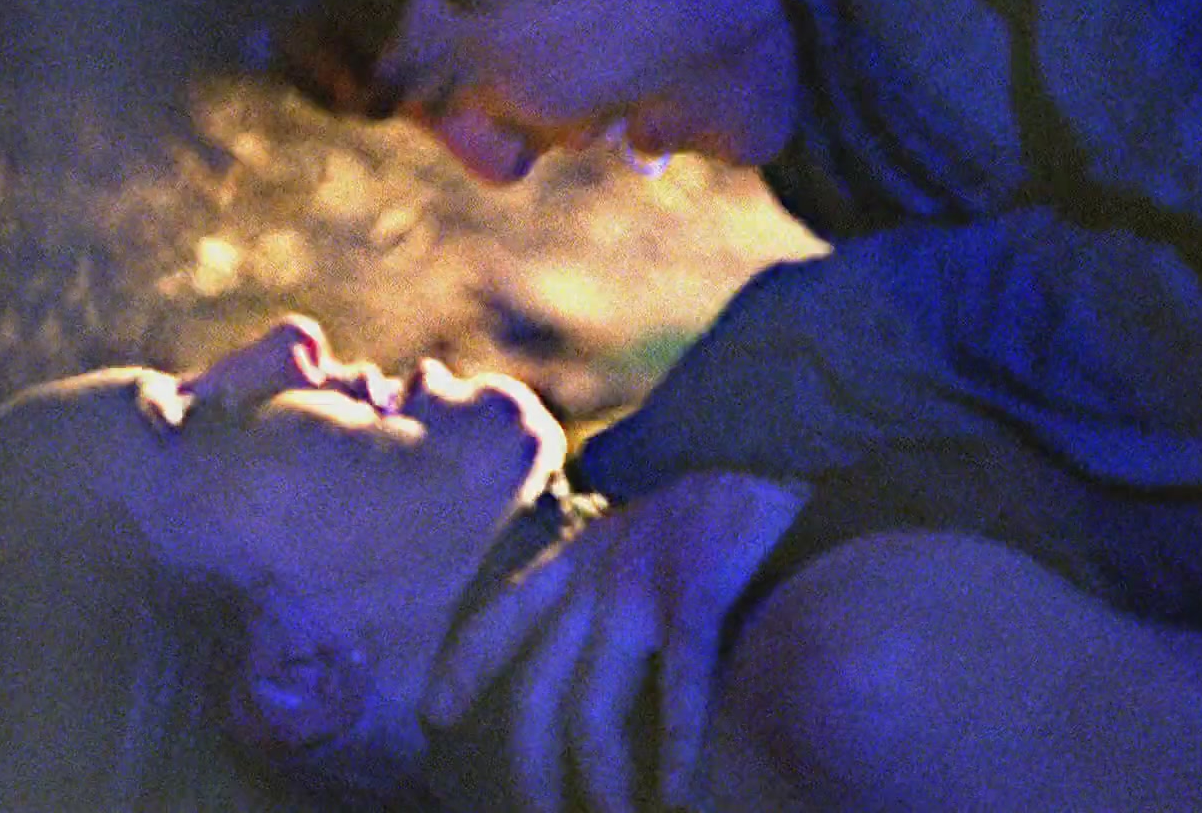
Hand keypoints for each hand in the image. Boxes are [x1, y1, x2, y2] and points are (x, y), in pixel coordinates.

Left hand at [423, 472, 808, 811]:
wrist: (769, 427)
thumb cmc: (718, 481)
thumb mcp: (642, 516)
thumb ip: (611, 561)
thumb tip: (601, 612)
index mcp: (583, 550)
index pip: (503, 613)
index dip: (464, 665)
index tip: (432, 711)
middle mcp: (596, 573)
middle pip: (539, 689)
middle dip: (532, 763)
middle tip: (539, 812)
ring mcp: (641, 583)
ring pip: (594, 704)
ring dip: (604, 778)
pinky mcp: (695, 591)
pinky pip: (678, 683)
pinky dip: (677, 745)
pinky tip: (678, 792)